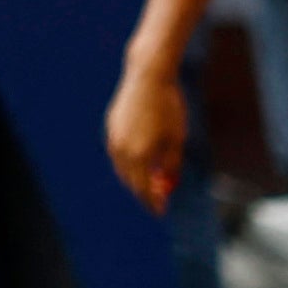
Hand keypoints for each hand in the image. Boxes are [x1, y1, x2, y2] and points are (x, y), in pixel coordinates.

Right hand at [101, 51, 185, 210]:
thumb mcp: (176, 139)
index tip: (160, 211)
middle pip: (129, 181)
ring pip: (121, 167)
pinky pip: (117, 152)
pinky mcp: (111, 126)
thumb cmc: (168, 108)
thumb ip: (171, 164)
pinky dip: (127, 162)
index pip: (143, 189)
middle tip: (155, 198)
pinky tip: (139, 159)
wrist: (148, 77)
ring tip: (147, 181)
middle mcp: (122, 149)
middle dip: (142, 192)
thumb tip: (168, 184)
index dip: (152, 202)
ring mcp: (114, 137)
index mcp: (140, 155)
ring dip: (133, 177)